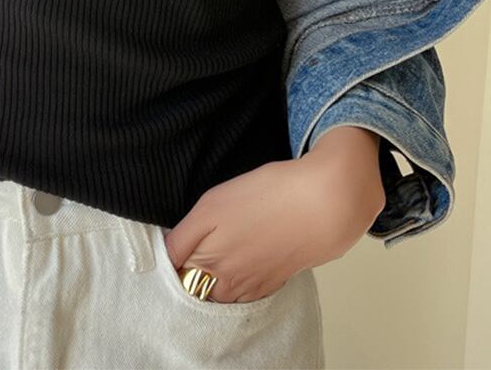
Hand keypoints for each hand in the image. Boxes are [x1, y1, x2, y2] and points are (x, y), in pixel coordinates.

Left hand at [163, 129, 385, 303]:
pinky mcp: (269, 285)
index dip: (171, 251)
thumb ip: (183, 237)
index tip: (177, 237)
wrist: (322, 205)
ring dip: (211, 280)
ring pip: (215, 295)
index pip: (171, 268)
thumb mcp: (211, 205)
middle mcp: (224, 282)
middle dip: (188, 269)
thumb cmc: (266, 196)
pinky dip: (234, 283)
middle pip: (191, 286)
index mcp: (204, 259)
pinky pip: (240, 295)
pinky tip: (242, 260)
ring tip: (222, 250)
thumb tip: (168, 256)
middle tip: (199, 242)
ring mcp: (248, 287)